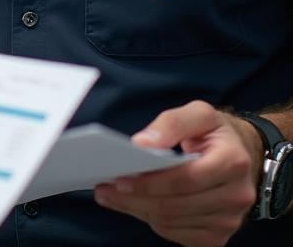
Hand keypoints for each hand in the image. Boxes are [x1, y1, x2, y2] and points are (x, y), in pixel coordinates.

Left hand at [94, 100, 261, 245]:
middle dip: (135, 199)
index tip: (119, 178)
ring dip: (139, 210)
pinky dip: (154, 221)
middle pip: (175, 206)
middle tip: (104, 190)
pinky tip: (137, 205)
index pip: (185, 179)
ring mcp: (229, 221)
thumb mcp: (199, 113)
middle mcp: (236, 196)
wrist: (244, 155)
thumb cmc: (215, 132)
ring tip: (113, 196)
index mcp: (232, 162)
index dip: (150, 182)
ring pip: (173, 223)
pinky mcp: (218, 235)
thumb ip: (171, 123)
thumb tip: (141, 143)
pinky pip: (178, 234)